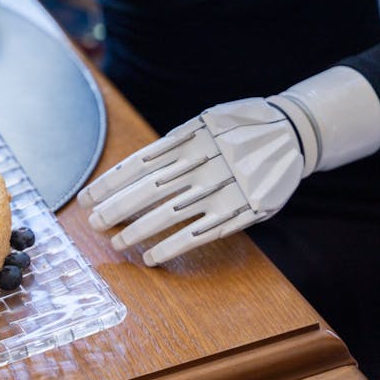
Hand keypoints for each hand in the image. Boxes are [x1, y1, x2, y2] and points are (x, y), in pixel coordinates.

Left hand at [78, 98, 303, 265]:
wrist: (293, 131)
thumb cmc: (239, 127)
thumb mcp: (205, 123)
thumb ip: (174, 145)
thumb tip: (133, 169)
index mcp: (188, 140)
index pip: (137, 165)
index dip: (110, 183)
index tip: (87, 197)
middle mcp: (200, 165)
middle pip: (146, 191)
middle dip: (115, 209)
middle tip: (92, 223)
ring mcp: (219, 190)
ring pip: (168, 215)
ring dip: (137, 231)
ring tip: (115, 243)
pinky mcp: (239, 212)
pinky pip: (199, 234)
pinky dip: (172, 247)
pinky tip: (150, 257)